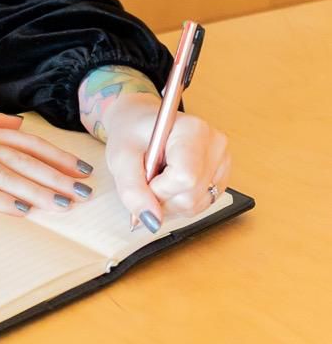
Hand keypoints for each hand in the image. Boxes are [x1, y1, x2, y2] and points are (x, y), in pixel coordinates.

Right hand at [0, 100, 97, 216]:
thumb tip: (16, 124)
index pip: (25, 142)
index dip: (55, 155)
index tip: (79, 166)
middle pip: (24, 159)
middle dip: (58, 176)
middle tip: (85, 190)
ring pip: (8, 176)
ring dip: (40, 191)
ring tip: (65, 203)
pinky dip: (3, 200)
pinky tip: (22, 209)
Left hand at [103, 94, 232, 229]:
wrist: (139, 122)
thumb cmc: (131, 133)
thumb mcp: (121, 158)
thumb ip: (132, 190)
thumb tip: (152, 221)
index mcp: (193, 130)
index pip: (185, 178)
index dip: (159, 190)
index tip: (144, 180)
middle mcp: (214, 144)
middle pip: (192, 196)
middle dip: (162, 199)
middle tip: (147, 179)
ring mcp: (222, 161)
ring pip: (198, 205)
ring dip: (170, 203)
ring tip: (158, 178)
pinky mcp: (221, 175)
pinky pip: (203, 205)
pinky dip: (181, 202)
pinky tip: (170, 183)